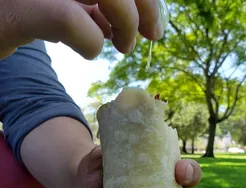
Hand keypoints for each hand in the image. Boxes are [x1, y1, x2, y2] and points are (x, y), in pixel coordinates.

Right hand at [0, 0, 163, 59]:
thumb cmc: (27, 10)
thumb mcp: (66, 1)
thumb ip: (95, 4)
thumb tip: (126, 23)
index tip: (154, 25)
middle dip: (146, 8)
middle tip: (152, 35)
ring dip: (126, 25)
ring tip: (123, 46)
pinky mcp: (18, 9)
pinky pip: (70, 20)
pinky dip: (91, 43)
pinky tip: (88, 50)